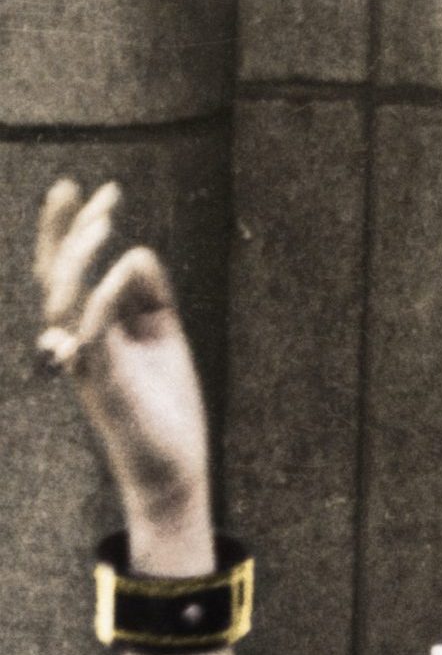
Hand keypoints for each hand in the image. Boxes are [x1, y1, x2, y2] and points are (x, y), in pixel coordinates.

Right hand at [33, 180, 213, 555]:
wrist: (173, 466)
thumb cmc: (163, 404)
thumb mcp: (163, 338)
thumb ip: (151, 297)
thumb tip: (138, 252)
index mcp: (89, 327)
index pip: (68, 270)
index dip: (73, 228)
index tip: (95, 189)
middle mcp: (76, 341)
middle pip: (55, 277)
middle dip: (69, 231)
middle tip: (94, 193)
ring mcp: (86, 363)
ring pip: (62, 302)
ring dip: (80, 259)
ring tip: (104, 224)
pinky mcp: (106, 385)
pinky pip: (92, 336)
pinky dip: (102, 301)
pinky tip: (120, 270)